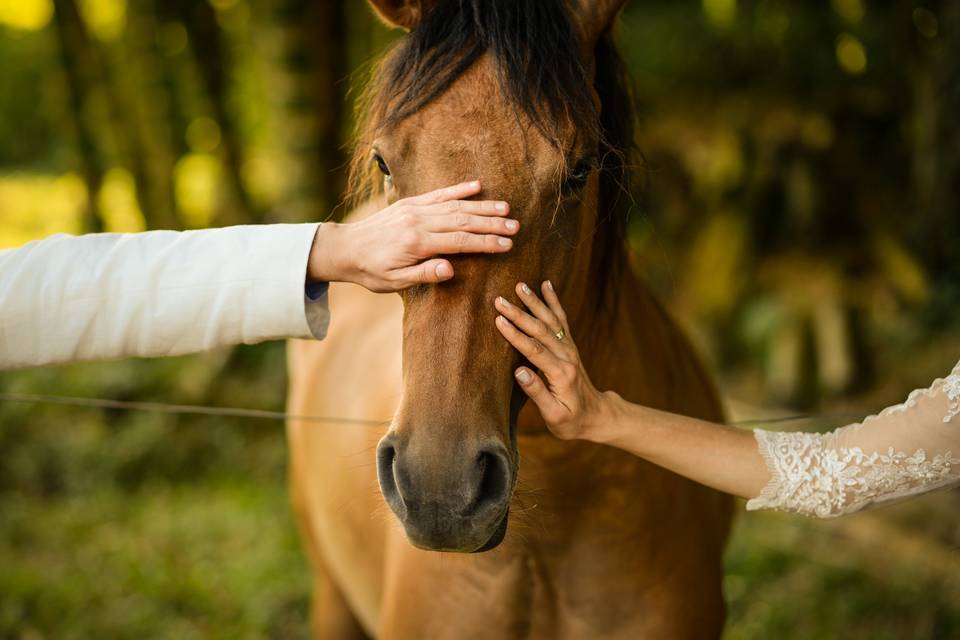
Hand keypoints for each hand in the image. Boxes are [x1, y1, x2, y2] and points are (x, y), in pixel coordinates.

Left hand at [308, 180, 516, 292]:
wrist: (345, 248)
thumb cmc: (371, 271)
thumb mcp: (395, 282)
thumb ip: (424, 274)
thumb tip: (451, 270)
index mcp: (417, 243)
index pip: (459, 242)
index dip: (485, 243)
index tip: (506, 245)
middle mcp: (418, 222)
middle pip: (462, 221)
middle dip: (491, 224)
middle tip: (515, 227)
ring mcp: (415, 209)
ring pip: (455, 206)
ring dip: (482, 207)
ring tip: (505, 209)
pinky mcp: (410, 203)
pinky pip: (439, 194)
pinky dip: (459, 189)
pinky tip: (477, 186)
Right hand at [494, 281, 611, 439]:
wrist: (597, 416)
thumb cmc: (572, 421)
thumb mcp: (554, 416)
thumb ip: (537, 393)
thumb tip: (519, 372)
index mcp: (561, 374)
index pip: (535, 350)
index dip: (516, 335)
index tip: (498, 320)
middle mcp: (567, 357)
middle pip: (541, 330)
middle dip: (519, 313)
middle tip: (499, 299)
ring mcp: (570, 349)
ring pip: (551, 320)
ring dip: (535, 302)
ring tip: (520, 286)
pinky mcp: (570, 346)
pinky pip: (561, 319)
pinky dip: (554, 301)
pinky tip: (546, 285)